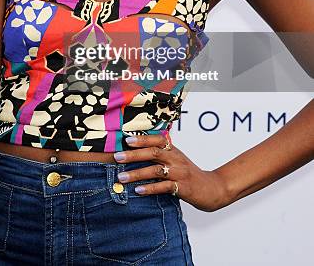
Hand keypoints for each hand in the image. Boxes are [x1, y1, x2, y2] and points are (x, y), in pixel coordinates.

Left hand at [113, 134, 230, 211]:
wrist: (212, 188)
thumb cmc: (189, 173)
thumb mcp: (176, 159)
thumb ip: (160, 153)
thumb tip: (136, 148)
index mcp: (174, 150)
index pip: (157, 140)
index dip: (142, 139)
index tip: (126, 139)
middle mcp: (176, 159)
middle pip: (153, 153)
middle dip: (133, 155)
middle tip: (117, 157)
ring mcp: (180, 173)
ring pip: (156, 170)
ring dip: (137, 173)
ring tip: (121, 177)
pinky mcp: (183, 187)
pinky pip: (164, 187)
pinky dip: (150, 188)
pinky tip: (138, 190)